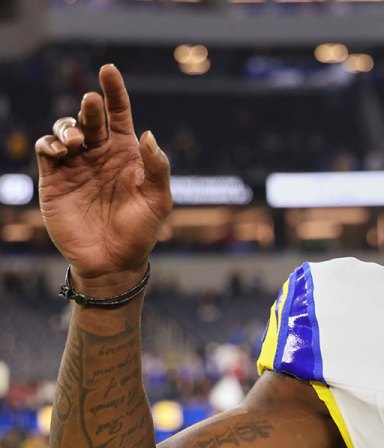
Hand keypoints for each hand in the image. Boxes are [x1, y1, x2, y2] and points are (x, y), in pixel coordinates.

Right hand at [35, 64, 171, 293]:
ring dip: (68, 127)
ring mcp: (76, 165)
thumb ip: (157, 168)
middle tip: (91, 103)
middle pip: (91, 118)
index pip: (119, 114)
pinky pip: (46, 150)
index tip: (108, 70)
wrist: (113, 261)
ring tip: (76, 143)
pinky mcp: (55, 179)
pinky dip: (49, 143)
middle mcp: (100, 154)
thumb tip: (148, 135)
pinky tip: (60, 151)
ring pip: (65, 129)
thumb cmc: (141, 231)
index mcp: (126, 153)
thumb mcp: (158, 200)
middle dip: (90, 106)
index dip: (114, 91)